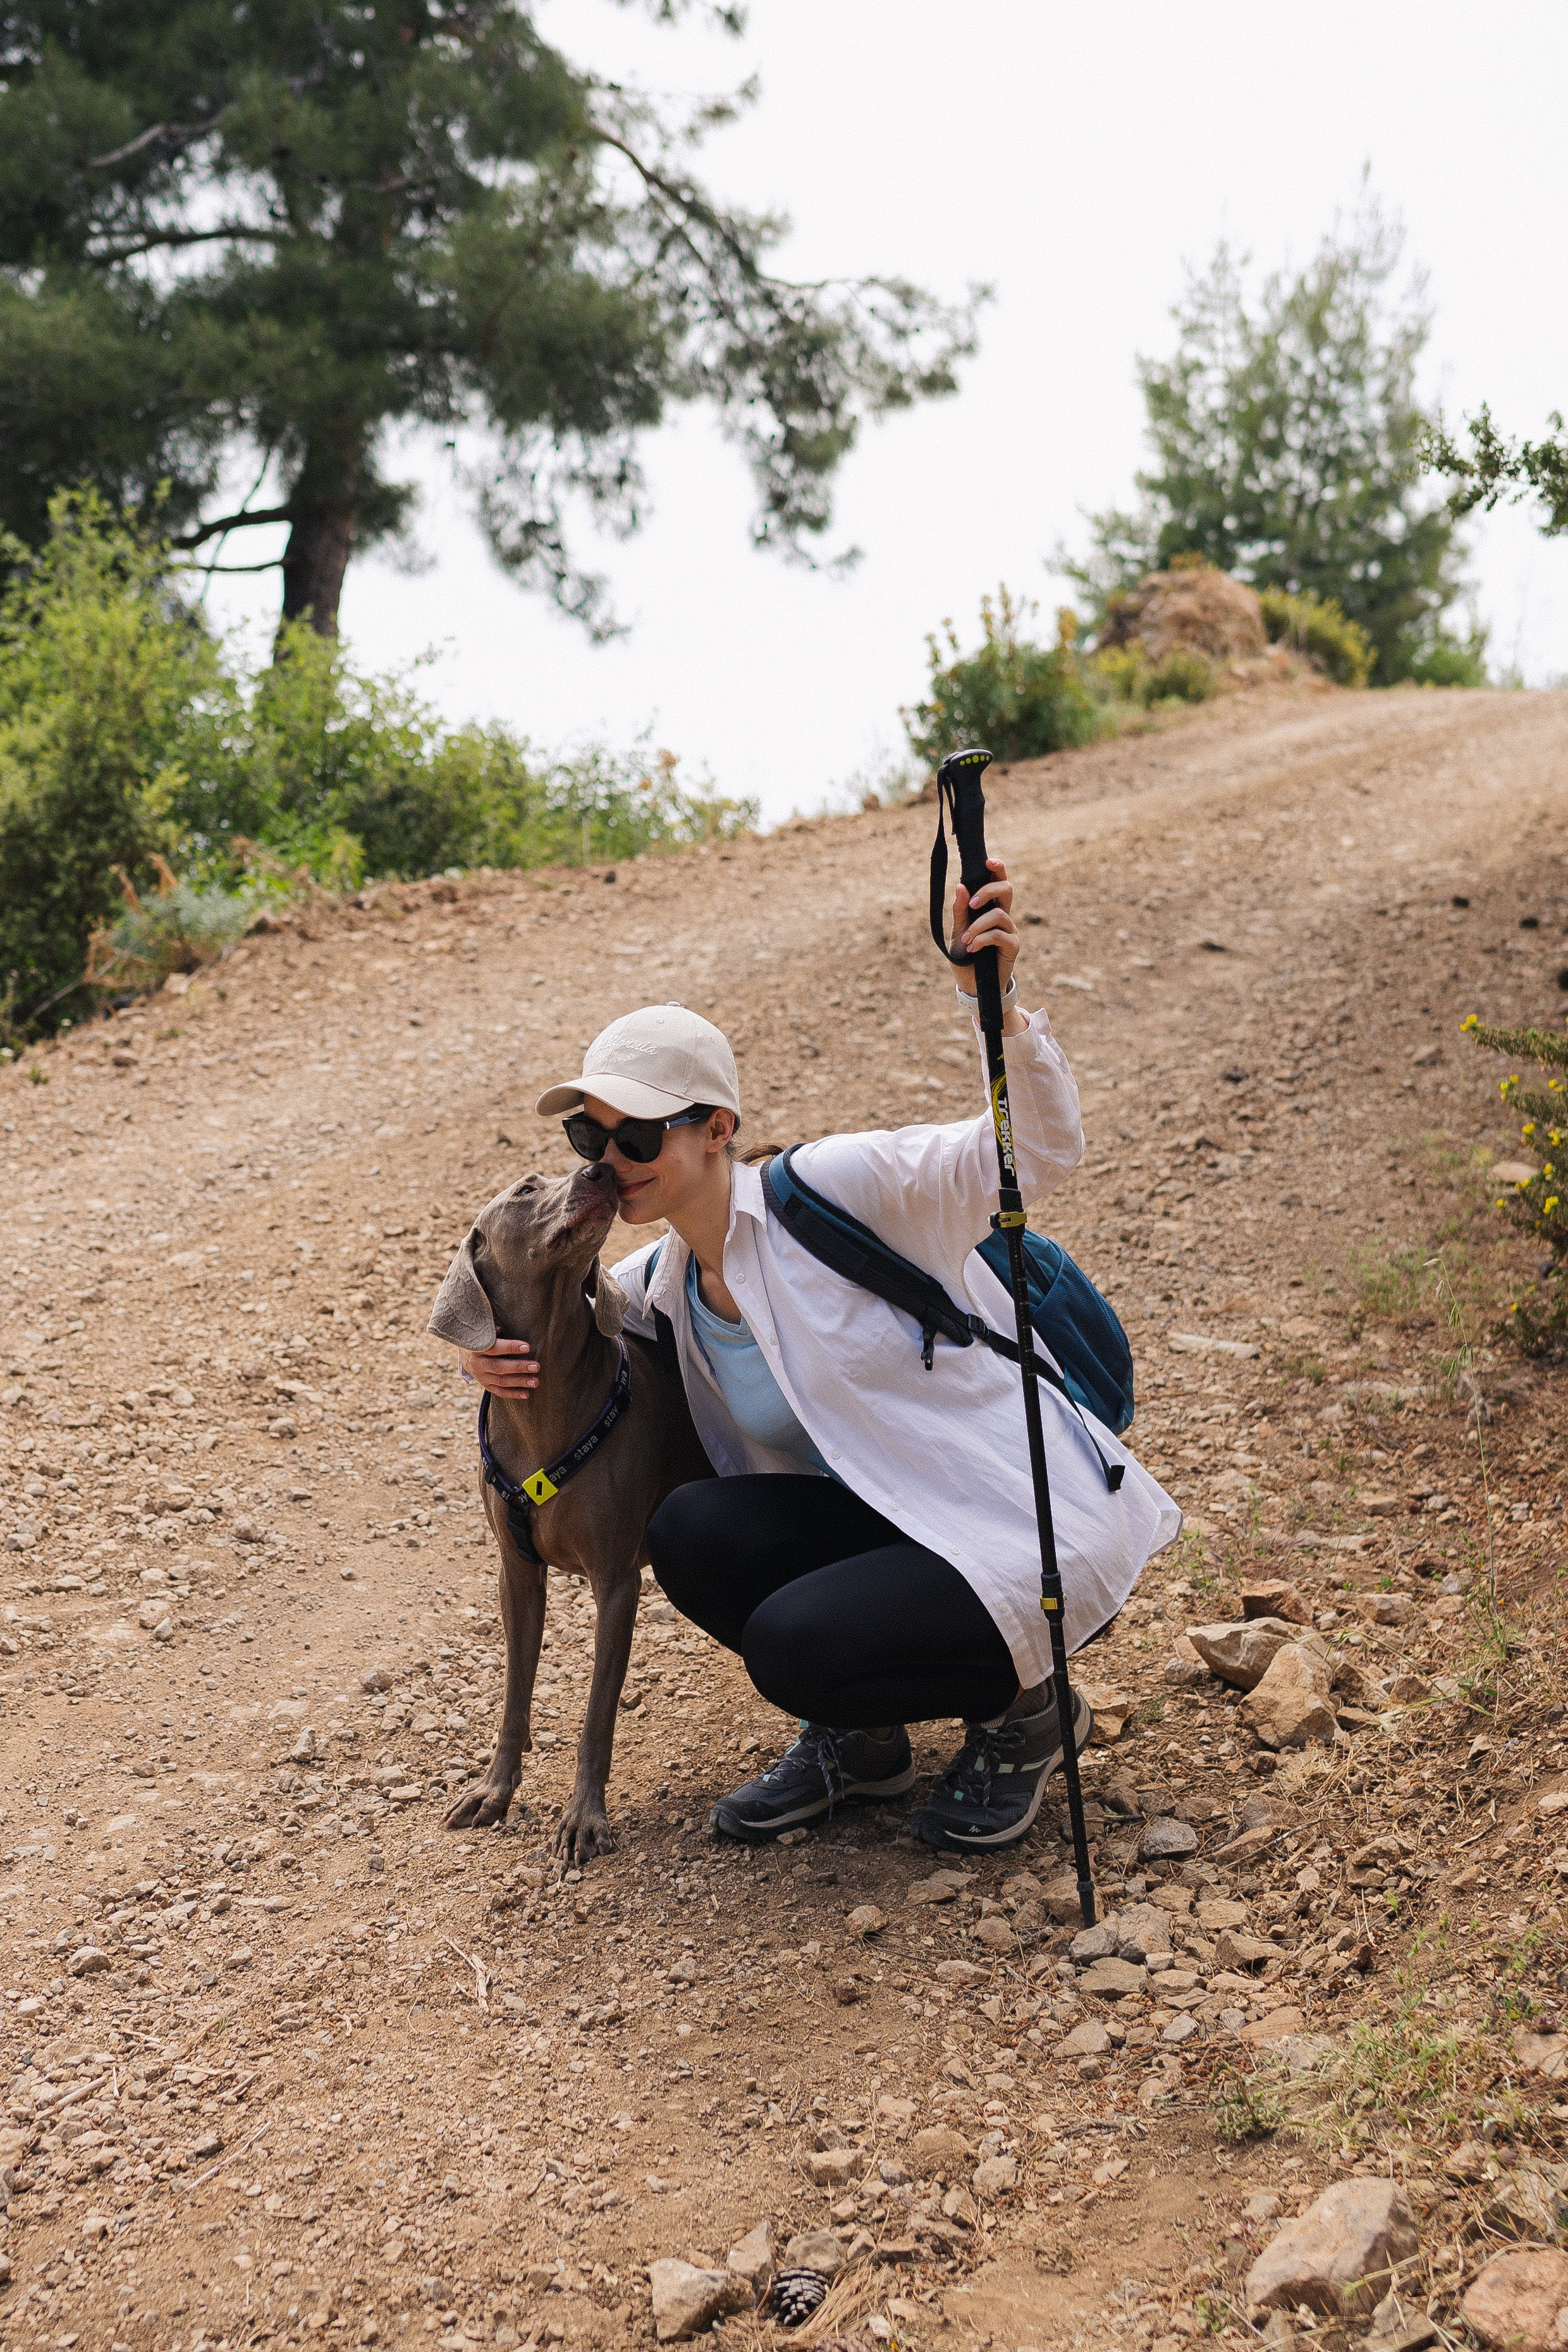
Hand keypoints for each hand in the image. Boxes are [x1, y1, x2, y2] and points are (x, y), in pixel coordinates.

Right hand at [458, 1338, 538, 1396]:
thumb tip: (500, 1329)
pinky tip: (527, 1394)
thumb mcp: (481, 1332)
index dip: (511, 1347)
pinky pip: (499, 1392)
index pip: (495, 1348)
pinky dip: (513, 1394)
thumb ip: (491, 1330)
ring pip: (501, 1381)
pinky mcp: (486, 1385)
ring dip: (519, 1382)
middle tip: (536, 1367)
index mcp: (477, 1349)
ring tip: (535, 1381)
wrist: (465, 1354)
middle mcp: (478, 1364)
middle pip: (499, 1367)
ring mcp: (481, 1377)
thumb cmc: (480, 1339)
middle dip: (519, 1367)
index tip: (527, 1347)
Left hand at [954, 857, 1025, 1026]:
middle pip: (1006, 889)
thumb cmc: (966, 957)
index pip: (998, 882)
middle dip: (989, 891)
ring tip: (966, 940)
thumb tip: (960, 886)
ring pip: (999, 914)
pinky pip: (999, 935)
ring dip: (978, 925)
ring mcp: (1009, 930)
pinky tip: (973, 948)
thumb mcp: (957, 933)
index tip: (988, 861)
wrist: (973, 985)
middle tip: (973, 903)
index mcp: (990, 908)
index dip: (997, 869)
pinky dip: (983, 939)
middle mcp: (1003, 916)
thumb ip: (960, 911)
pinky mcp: (1012, 946)